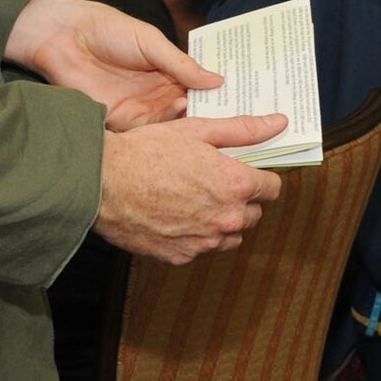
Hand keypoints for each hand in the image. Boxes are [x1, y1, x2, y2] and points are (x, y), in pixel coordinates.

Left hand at [7, 0, 220, 129]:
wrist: (64, 36)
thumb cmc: (108, 29)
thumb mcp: (153, 42)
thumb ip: (182, 65)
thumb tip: (218, 81)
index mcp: (167, 71)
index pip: (198, 88)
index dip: (218, 95)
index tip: (243, 101)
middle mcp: (156, 93)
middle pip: (189, 110)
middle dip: (210, 115)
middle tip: (237, 120)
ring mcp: (140, 108)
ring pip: (172, 125)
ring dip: (191, 124)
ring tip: (215, 119)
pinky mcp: (120, 121)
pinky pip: (148, 132)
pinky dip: (166, 129)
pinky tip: (184, 120)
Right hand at [96, 116, 285, 261]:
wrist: (103, 183)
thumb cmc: (148, 152)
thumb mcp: (199, 131)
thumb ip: (244, 130)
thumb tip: (278, 123)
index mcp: (236, 185)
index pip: (272, 188)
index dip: (260, 177)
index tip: (246, 171)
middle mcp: (226, 218)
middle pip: (253, 213)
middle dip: (240, 198)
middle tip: (212, 181)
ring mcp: (205, 242)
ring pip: (230, 235)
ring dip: (221, 220)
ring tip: (193, 198)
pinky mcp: (182, 256)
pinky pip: (202, 247)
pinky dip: (195, 234)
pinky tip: (175, 214)